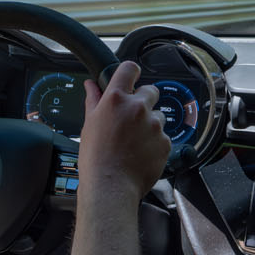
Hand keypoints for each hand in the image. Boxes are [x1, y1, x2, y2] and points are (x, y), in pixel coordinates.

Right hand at [79, 61, 171, 201]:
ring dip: (150, 123)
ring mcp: (154, 125)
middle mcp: (138, 108)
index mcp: (116, 100)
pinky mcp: (165, 141)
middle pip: (150, 91)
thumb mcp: (89, 124)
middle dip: (143, 101)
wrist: (110, 186)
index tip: (131, 79)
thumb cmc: (96, 158)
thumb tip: (91, 85)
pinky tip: (141, 152)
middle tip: (131, 119)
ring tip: (134, 141)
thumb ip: (93, 100)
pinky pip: (163, 136)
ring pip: (158, 115)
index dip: (131, 73)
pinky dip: (155, 142)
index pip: (130, 68)